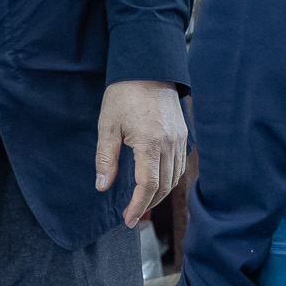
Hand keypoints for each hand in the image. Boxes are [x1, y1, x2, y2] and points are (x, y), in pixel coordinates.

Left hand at [97, 79, 186, 228]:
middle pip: (164, 186)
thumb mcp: (108, 125)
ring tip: (142, 202)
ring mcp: (180, 139)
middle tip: (132, 216)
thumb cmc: (124, 94)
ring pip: (175, 177)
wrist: (148, 67)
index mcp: (150, 143)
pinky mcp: (183, 134)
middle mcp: (170, 144)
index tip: (128, 219)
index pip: (148, 185)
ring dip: (160, 193)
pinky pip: (180, 165)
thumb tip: (102, 186)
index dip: (138, 205)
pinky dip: (170, 179)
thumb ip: (106, 158)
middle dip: (148, 204)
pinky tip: (157, 182)